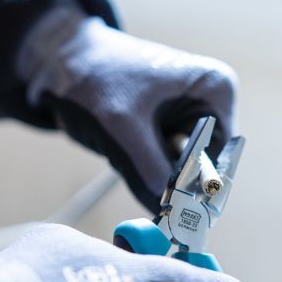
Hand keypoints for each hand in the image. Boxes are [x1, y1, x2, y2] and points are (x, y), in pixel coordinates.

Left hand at [18, 0, 237, 212]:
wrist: (62, 62)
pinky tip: (122, 141)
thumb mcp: (123, 129)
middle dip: (168, 178)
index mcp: (215, 92)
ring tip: (123, 141)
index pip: (219, 160)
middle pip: (201, 169)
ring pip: (178, 172)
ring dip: (149, 170)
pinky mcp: (168, 130)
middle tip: (135, 164)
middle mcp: (210, 105)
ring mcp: (189, 118)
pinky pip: (161, 166)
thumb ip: (151, 175)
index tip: (170, 209)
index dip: (196, 189)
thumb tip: (172, 219)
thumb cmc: (94, 79)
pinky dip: (141, 165)